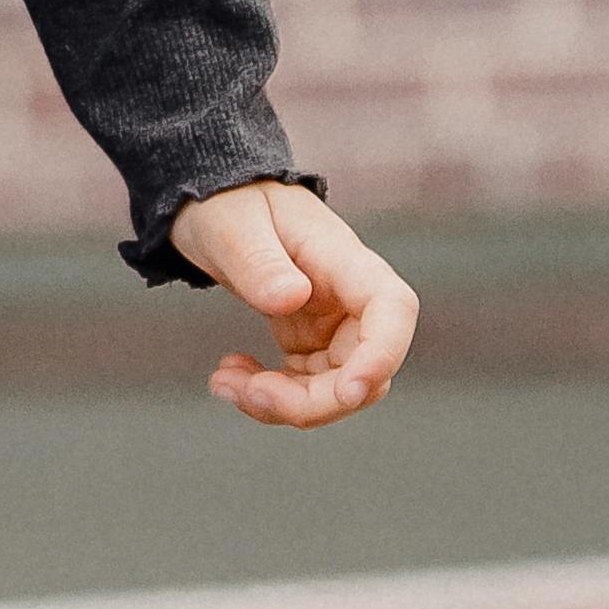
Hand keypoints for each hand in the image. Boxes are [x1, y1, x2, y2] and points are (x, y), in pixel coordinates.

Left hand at [165, 178, 415, 426]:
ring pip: (336, 390)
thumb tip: (290, 298)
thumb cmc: (229, 204)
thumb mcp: (232, 227)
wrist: (217, 205)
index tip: (349, 392)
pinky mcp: (312, 342)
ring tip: (223, 382)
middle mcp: (351, 297)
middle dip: (310, 401)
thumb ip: (260, 262)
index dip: (383, 355)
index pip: (392, 308)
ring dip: (283, 404)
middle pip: (365, 369)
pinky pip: (306, 388)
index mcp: (344, 260)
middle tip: (246, 394)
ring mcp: (335, 324)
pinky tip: (229, 376)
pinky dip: (269, 395)